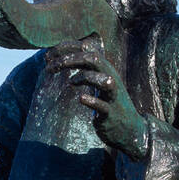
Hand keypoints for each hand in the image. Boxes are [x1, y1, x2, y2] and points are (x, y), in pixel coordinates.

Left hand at [45, 37, 148, 160]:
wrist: (131, 130)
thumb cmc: (110, 104)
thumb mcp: (100, 83)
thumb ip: (87, 70)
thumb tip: (66, 56)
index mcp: (106, 70)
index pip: (86, 50)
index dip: (66, 49)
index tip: (48, 56)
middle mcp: (111, 79)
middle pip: (94, 60)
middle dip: (71, 59)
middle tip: (51, 67)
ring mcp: (112, 97)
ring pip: (104, 80)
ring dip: (84, 77)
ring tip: (71, 82)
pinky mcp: (111, 114)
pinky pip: (102, 106)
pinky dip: (91, 101)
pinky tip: (81, 99)